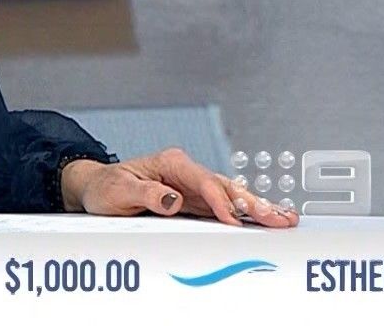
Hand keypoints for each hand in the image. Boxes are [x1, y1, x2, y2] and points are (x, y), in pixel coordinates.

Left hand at [60, 147, 298, 227]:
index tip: (232, 219)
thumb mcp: (118, 190)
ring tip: (285, 219)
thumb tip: (172, 200)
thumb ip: (145, 194)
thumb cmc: (105, 187)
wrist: (98, 189)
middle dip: (252, 203)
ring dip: (257, 209)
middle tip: (279, 218)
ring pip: (231, 198)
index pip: (202, 181)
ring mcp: (194, 188)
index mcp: (171, 163)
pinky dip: (246, 215)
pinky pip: (225, 208)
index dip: (219, 201)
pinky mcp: (195, 203)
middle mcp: (187, 173)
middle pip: (225, 187)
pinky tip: (267, 220)